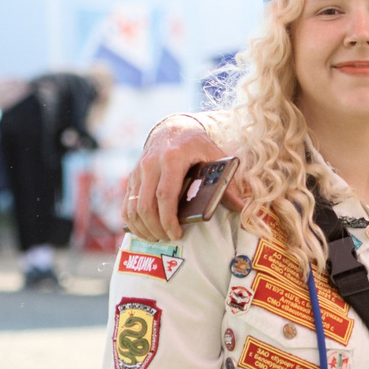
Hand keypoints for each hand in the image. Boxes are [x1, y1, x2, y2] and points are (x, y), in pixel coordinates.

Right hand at [120, 114, 224, 242]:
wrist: (174, 129)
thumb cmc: (197, 146)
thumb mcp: (215, 157)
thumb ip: (226, 183)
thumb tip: (241, 207)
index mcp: (172, 158)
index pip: (165, 194)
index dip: (168, 219)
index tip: (176, 234)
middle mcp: (150, 164)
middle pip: (146, 205)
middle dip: (155, 228)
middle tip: (169, 239)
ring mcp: (138, 171)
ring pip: (133, 206)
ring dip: (142, 227)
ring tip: (157, 238)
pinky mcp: (132, 177)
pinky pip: (126, 203)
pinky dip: (132, 221)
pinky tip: (143, 230)